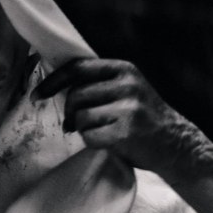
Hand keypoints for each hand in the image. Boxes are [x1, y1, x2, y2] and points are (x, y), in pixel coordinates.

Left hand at [33, 59, 212, 180]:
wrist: (174, 144)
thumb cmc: (142, 118)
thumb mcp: (126, 90)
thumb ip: (97, 84)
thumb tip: (53, 90)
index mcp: (124, 69)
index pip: (78, 68)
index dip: (53, 82)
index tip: (37, 95)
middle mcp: (127, 85)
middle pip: (75, 95)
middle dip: (70, 113)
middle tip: (75, 124)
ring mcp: (128, 108)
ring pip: (80, 117)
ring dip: (83, 129)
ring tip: (100, 131)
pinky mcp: (126, 132)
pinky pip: (89, 136)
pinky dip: (92, 142)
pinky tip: (108, 142)